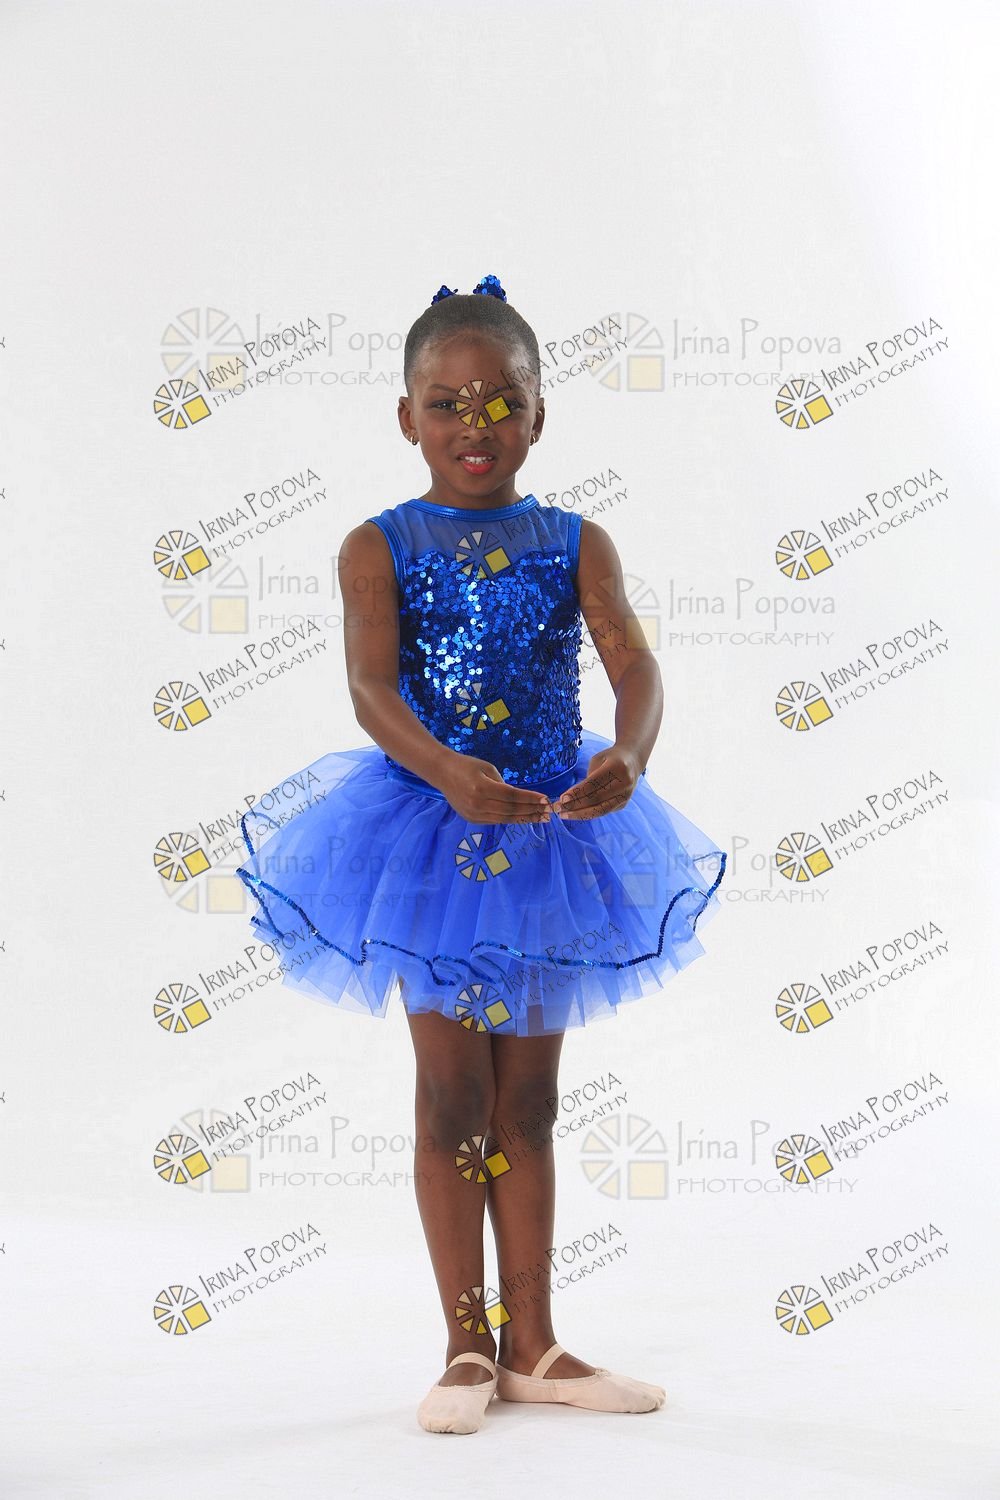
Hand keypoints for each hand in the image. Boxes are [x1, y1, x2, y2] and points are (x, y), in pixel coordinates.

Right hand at [437, 752, 552, 825]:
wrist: (441, 772)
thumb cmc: (466, 765)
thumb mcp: (487, 768)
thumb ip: (503, 784)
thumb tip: (517, 797)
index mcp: (482, 788)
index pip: (512, 796)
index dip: (530, 799)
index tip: (545, 799)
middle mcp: (478, 804)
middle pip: (510, 810)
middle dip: (531, 811)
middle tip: (548, 812)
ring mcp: (473, 814)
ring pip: (504, 819)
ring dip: (524, 818)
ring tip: (539, 818)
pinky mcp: (471, 819)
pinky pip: (494, 821)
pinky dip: (510, 819)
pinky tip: (522, 818)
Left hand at [553, 745, 640, 819]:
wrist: (633, 761)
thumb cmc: (610, 758)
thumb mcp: (598, 760)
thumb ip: (588, 778)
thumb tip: (571, 798)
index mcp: (617, 767)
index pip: (594, 784)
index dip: (577, 793)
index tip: (562, 799)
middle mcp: (624, 783)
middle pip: (596, 799)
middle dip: (575, 805)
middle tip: (558, 809)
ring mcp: (625, 796)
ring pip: (600, 810)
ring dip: (579, 814)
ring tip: (563, 814)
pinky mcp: (623, 804)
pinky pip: (602, 811)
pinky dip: (587, 813)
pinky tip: (574, 813)